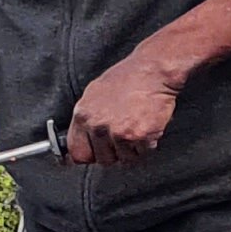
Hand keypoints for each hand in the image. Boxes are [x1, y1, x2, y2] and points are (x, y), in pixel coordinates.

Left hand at [67, 48, 184, 167]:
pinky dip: (147, 144)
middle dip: (113, 153)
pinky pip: (142, 154)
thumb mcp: (94, 94)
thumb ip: (86, 118)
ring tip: (135, 127)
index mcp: (83, 116)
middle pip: (102, 160)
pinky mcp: (140, 137)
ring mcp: (119, 133)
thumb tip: (81, 138)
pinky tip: (146, 126)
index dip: (88, 155)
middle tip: (122, 137)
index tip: (94, 154)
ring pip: (124, 159)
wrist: (152, 71)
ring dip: (132, 149)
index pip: (77, 152)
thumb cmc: (127, 78)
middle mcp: (98, 127)